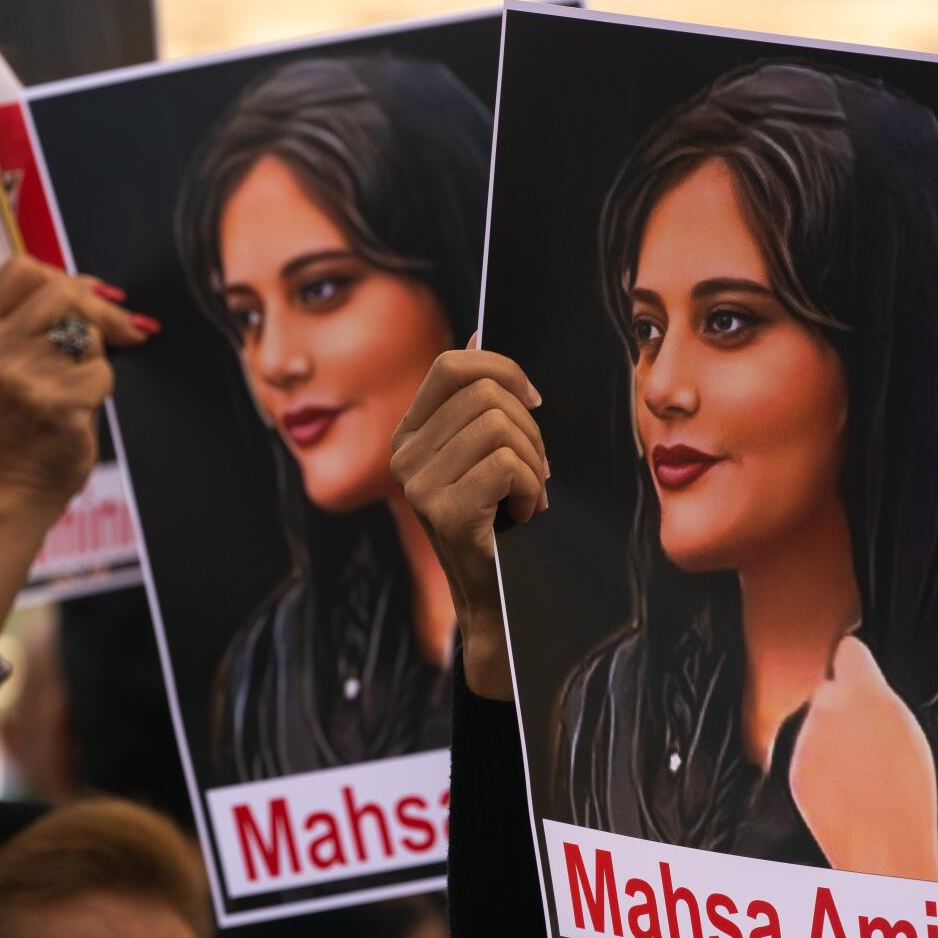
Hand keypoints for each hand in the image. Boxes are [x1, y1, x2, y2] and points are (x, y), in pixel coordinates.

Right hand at [0, 255, 151, 519]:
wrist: (6, 488)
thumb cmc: (15, 422)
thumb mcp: (1, 362)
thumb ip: (33, 319)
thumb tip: (104, 289)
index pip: (23, 269)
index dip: (63, 278)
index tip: (84, 300)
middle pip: (63, 291)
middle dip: (99, 311)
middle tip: (121, 332)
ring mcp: (21, 377)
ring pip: (88, 333)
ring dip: (96, 357)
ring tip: (72, 387)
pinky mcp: (55, 404)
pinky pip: (101, 373)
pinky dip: (100, 390)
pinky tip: (77, 412)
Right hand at [390, 347, 547, 699]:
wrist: (496, 603)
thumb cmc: (498, 525)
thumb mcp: (482, 456)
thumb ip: (474, 400)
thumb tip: (478, 334)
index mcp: (409, 436)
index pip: (452, 365)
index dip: (502, 369)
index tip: (533, 400)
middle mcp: (403, 458)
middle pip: (485, 394)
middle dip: (528, 427)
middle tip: (534, 469)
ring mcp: (420, 487)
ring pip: (500, 427)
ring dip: (532, 463)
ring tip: (525, 498)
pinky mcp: (446, 513)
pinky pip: (508, 465)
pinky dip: (533, 489)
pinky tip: (522, 517)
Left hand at [791, 636, 937, 882]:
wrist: (882, 844)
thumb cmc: (907, 794)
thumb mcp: (909, 731)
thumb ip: (881, 699)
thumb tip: (867, 685)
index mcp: (865, 692)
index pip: (848, 651)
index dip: (853, 662)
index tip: (854, 666)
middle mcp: (827, 707)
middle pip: (828, 691)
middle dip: (841, 706)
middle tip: (865, 738)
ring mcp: (805, 737)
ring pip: (814, 724)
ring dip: (828, 738)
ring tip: (859, 772)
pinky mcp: (791, 766)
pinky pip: (804, 754)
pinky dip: (817, 766)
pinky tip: (842, 788)